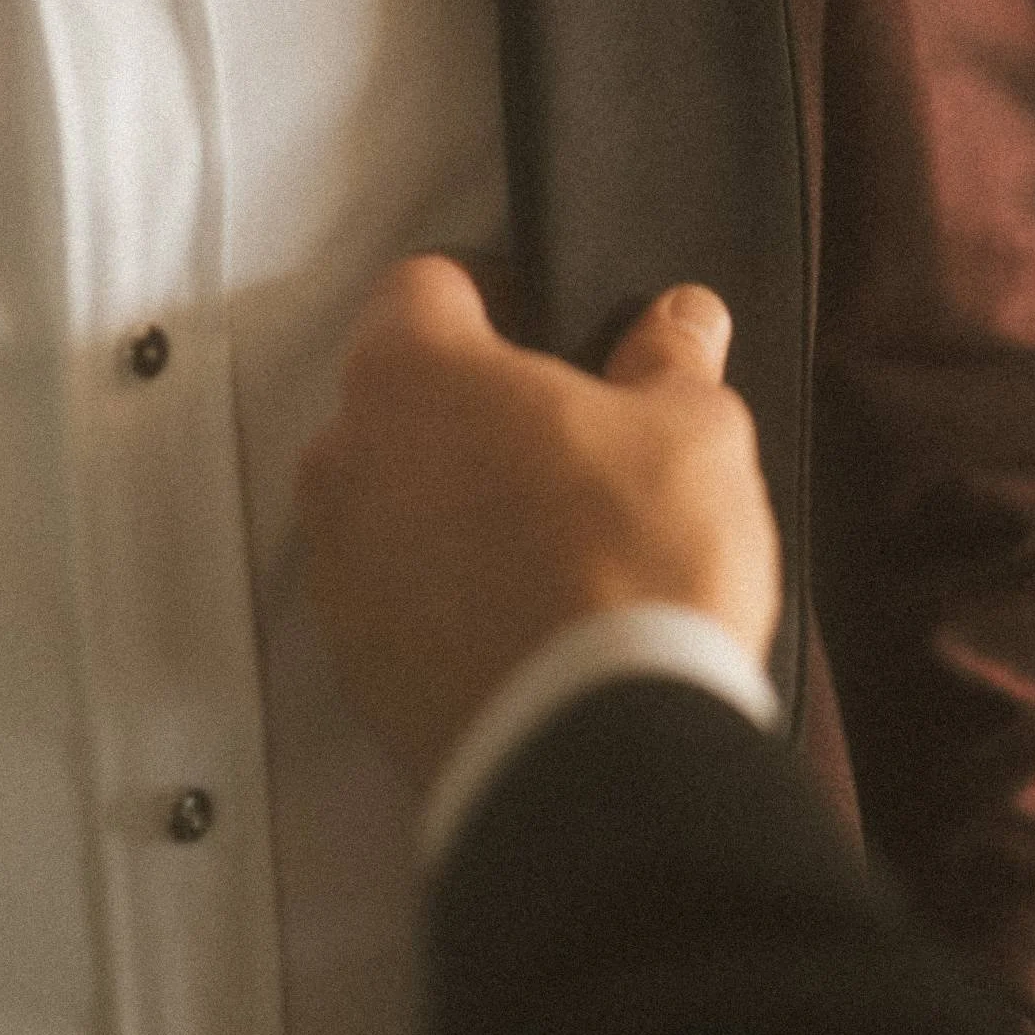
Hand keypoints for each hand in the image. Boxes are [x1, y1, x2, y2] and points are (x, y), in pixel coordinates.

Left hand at [296, 257, 781, 790]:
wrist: (596, 750)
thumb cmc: (636, 560)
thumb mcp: (694, 428)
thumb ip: (673, 358)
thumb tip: (680, 319)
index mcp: (413, 372)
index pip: (424, 284)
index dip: (494, 289)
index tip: (550, 321)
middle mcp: (348, 459)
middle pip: (399, 395)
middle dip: (472, 402)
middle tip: (567, 431)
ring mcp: (340, 568)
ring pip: (391, 495)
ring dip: (453, 497)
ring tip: (553, 531)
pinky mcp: (353, 664)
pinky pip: (394, 591)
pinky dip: (444, 587)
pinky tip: (528, 608)